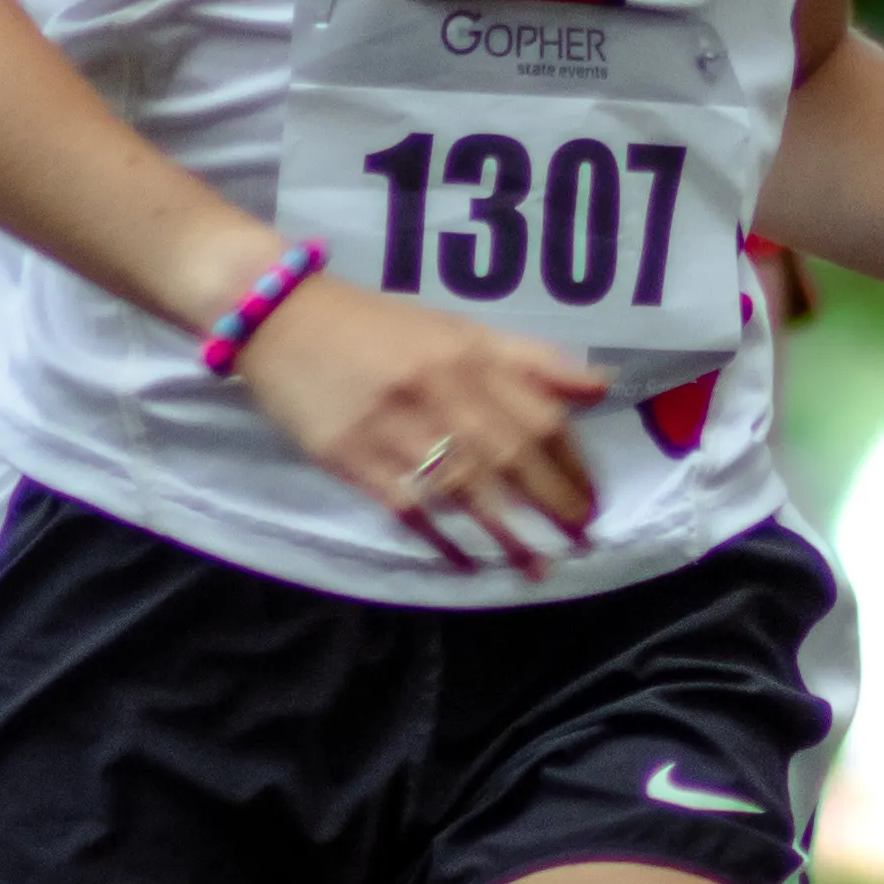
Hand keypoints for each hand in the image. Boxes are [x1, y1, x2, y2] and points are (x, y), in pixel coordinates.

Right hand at [231, 267, 606, 575]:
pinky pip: (407, 505)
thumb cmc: (378, 330)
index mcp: (470, 355)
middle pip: (511, 455)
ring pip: (464, 486)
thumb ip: (530, 361)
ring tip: (537, 565)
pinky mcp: (352, 455)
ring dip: (507, 533)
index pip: (540, 416)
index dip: (574, 463)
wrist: (282, 317)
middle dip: (554, 503)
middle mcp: (440, 388)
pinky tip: (465, 562)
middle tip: (581, 540)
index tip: (593, 498)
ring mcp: (394, 424)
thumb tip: (601, 389)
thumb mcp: (458, 330)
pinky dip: (440, 538)